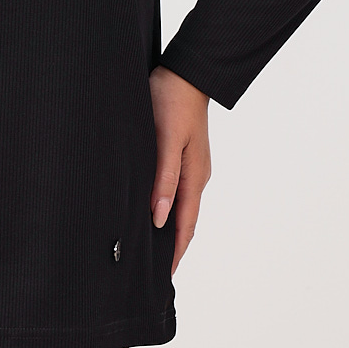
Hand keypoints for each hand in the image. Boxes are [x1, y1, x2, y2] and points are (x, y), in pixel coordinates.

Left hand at [149, 64, 211, 274]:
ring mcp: (192, 166)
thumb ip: (164, 177)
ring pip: (180, 205)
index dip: (175, 251)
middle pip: (185, 220)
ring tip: (152, 248)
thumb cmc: (172, 101)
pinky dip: (167, 206)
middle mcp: (196, 176)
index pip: (185, 225)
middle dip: (173, 246)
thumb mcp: (165, 140)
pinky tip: (154, 209)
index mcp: (194, 177)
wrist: (185, 72)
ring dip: (170, 228)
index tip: (164, 276)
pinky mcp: (184, 155)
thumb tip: (160, 216)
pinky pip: (176, 189)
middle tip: (154, 270)